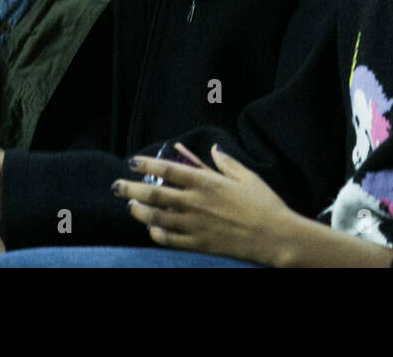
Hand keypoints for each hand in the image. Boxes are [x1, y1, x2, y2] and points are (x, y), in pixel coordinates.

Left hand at [114, 143, 298, 265]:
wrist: (276, 236)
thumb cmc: (264, 203)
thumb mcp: (246, 176)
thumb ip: (225, 162)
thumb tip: (213, 149)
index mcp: (207, 183)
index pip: (168, 171)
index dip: (147, 165)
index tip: (132, 161)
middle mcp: (196, 203)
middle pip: (155, 195)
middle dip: (132, 189)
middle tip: (116, 185)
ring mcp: (196, 226)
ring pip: (158, 219)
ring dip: (139, 212)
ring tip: (130, 206)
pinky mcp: (200, 244)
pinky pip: (171, 240)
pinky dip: (157, 234)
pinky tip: (151, 229)